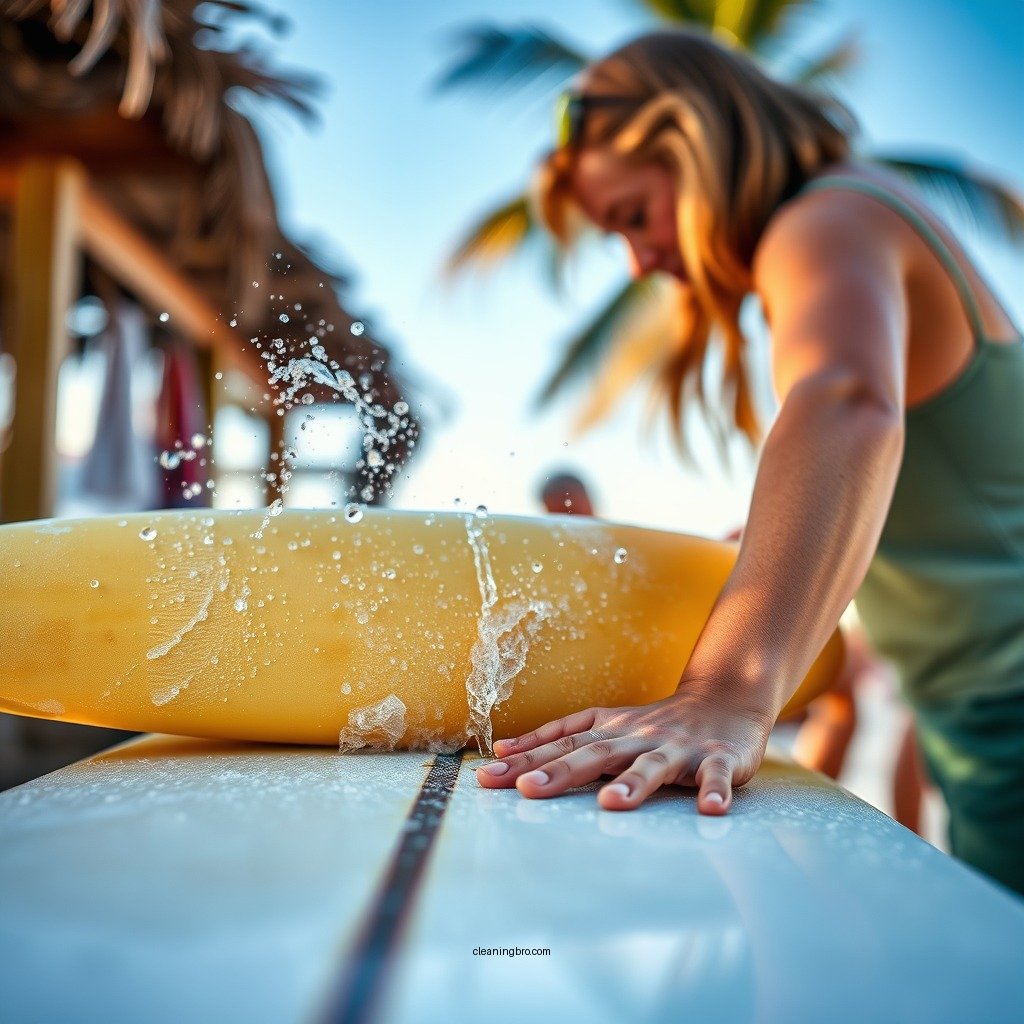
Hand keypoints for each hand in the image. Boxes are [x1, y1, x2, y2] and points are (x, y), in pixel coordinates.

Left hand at [475, 685, 773, 813]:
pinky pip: (716, 776)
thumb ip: (556, 737)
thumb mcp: (602, 724)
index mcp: (609, 731)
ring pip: (653, 765)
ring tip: (612, 804)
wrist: (723, 700)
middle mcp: (638, 737)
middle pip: (596, 754)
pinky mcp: (718, 758)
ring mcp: (677, 747)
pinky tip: (711, 809)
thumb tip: (502, 751)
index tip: (488, 777)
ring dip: (634, 783)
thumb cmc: (653, 723)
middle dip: (561, 771)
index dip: (525, 759)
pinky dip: (715, 790)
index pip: (560, 744)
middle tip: (529, 789)